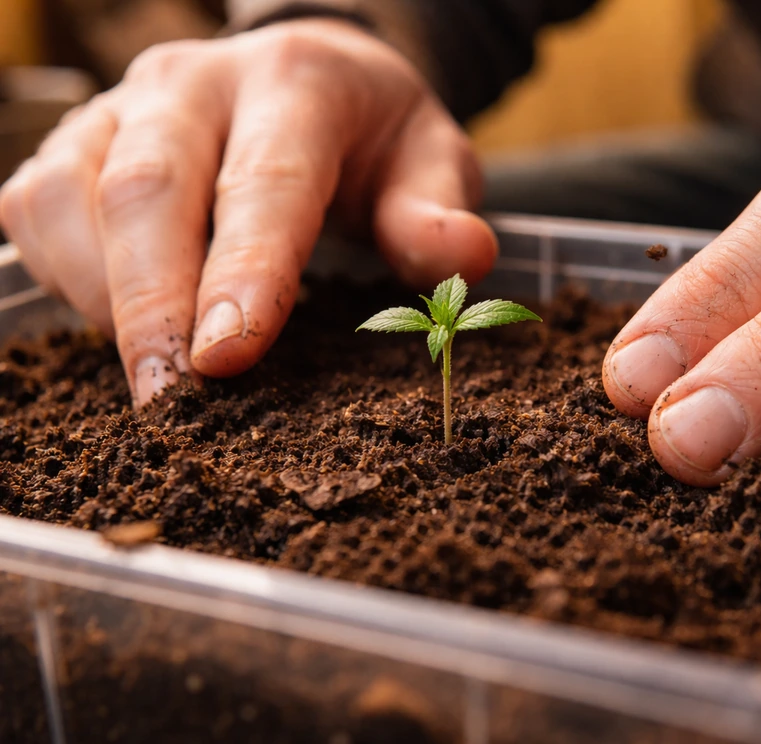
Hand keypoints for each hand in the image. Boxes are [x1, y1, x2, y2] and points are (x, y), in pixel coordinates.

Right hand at [0, 19, 494, 404]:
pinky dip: (62, 276)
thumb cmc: (371, 134)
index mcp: (295, 83)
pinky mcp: (80, 139)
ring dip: (98, 298)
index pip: (264, 182)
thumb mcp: (430, 159)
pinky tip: (112, 325)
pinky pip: (36, 205)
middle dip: (151, 305)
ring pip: (72, 196)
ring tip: (149, 381)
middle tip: (170, 402)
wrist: (308, 71)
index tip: (227, 357)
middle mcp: (194, 84)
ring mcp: (124, 106)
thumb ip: (437, 209)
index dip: (244, 271)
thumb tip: (465, 259)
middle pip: (148, 190)